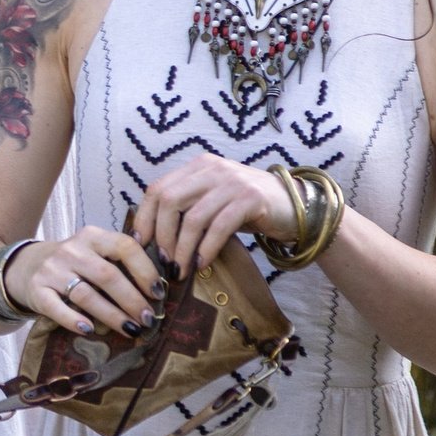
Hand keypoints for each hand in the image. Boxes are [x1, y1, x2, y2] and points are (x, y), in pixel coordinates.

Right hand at [8, 226, 165, 337]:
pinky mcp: (36, 290)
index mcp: (93, 236)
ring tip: (130, 330)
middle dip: (132, 300)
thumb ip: (119, 263)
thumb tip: (156, 292)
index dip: (145, 271)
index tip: (158, 293)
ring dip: (112, 315)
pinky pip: (56, 308)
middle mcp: (72, 250)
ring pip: (86, 295)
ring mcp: (52, 270)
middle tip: (148, 320)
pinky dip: (73, 320)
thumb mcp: (94, 253)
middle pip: (107, 275)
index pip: (124, 247)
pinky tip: (89, 330)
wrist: (25, 266)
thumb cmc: (73, 264)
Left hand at [132, 152, 292, 276]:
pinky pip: (218, 228)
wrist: (294, 206)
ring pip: (193, 218)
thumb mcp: (212, 201)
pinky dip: (206, 250)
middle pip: (169, 200)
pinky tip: (201, 264)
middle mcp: (213, 168)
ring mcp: (232, 182)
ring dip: (182, 249)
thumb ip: (187, 209)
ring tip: (180, 269)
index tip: (141, 243)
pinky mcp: (251, 199)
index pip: (158, 188)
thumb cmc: (247, 209)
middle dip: (161, 234)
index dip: (144, 217)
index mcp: (198, 166)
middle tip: (162, 260)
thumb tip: (152, 238)